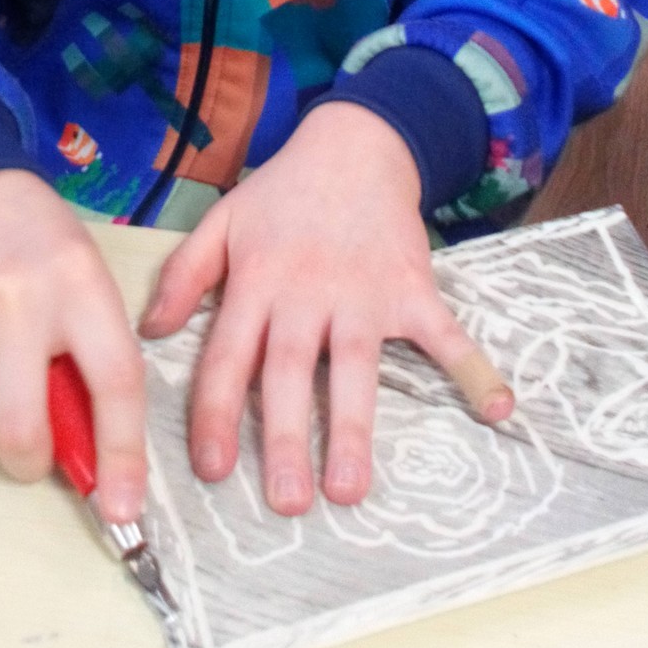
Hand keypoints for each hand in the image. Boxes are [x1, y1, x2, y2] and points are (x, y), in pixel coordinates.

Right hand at [0, 169, 146, 519]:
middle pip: (24, 430)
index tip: (125, 507)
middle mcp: (16, 306)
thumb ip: (98, 364)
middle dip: (38, 465)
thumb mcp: (92, 288)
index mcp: (79, 288)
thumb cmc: (45, 249)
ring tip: (16, 393)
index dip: (122, 455)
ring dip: (6, 440)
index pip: (113, 385)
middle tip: (46, 454)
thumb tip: (98, 458)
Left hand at [139, 105, 513, 516]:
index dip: (216, 415)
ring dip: (353, 430)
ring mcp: (363, 294)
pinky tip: (496, 410)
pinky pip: (444, 334)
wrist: (356, 144)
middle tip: (286, 503)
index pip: (227, 358)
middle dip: (285, 440)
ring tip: (349, 489)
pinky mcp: (411, 289)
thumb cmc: (283, 193)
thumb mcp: (222, 223)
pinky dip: (473, 368)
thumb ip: (184, 277)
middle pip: (290, 373)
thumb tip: (151, 333)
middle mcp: (306, 294)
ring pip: (354, 368)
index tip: (213, 470)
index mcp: (256, 283)